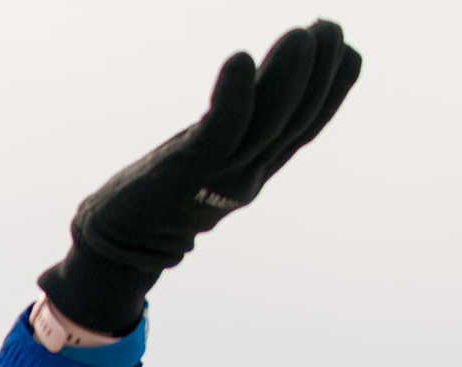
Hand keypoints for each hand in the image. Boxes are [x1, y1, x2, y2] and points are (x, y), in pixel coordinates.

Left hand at [37, 19, 361, 335]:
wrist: (113, 243)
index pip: (303, 130)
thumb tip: (253, 94)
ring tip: (302, 34)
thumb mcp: (206, 163)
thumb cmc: (154, 195)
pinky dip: (235, 95)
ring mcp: (219, 177)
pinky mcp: (187, 172)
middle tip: (329, 27)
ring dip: (289, 76)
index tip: (348, 50)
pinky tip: (241, 58)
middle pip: (294, 121)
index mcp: (254, 172)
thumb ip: (235, 134)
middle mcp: (246, 176)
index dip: (332, 91)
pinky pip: (220, 131)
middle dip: (319, 73)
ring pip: (268, 123)